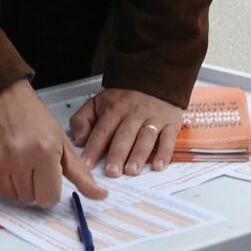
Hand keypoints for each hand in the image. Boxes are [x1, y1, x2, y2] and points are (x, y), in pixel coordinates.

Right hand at [0, 81, 105, 207]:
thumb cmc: (31, 115)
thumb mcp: (61, 140)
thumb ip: (80, 172)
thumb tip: (100, 196)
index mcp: (45, 153)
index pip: (48, 198)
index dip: (49, 189)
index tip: (47, 178)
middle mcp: (20, 159)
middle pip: (28, 198)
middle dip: (32, 185)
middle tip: (31, 164)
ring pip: (9, 195)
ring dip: (14, 183)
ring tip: (16, 160)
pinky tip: (1, 158)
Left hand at [70, 88, 185, 176]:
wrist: (155, 78)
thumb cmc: (124, 97)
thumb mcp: (98, 101)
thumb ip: (83, 119)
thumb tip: (79, 139)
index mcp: (114, 109)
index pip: (102, 131)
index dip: (94, 149)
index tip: (87, 165)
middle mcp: (134, 113)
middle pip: (124, 135)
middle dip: (117, 155)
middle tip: (111, 172)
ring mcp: (154, 118)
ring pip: (146, 137)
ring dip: (139, 155)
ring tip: (132, 171)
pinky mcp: (171, 123)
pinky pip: (169, 139)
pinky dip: (165, 153)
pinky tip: (158, 165)